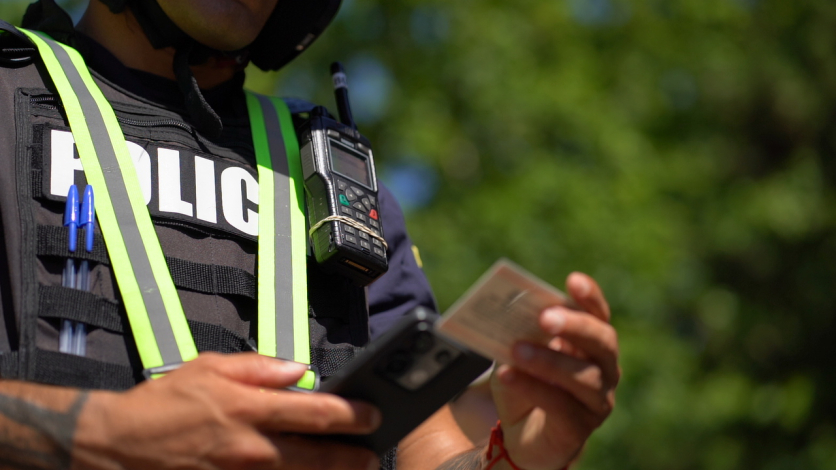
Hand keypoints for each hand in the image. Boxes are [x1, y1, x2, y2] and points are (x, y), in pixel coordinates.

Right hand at [71, 353, 380, 469]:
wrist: (116, 445)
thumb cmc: (163, 403)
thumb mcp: (209, 367)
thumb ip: (259, 368)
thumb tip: (299, 370)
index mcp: (248, 408)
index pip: (315, 412)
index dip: (351, 415)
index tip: (372, 414)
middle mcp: (250, 447)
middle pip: (318, 456)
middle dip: (352, 457)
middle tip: (372, 454)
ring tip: (350, 469)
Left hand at [490, 272, 619, 469]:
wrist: (521, 436)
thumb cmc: (524, 384)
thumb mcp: (516, 352)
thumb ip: (518, 332)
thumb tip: (506, 312)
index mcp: (591, 341)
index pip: (598, 314)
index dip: (590, 297)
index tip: (573, 280)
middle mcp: (604, 368)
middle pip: (602, 341)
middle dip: (575, 326)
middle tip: (545, 316)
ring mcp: (598, 399)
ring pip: (583, 376)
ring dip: (548, 360)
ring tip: (517, 349)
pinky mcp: (581, 427)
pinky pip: (561, 405)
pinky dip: (532, 387)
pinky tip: (508, 375)